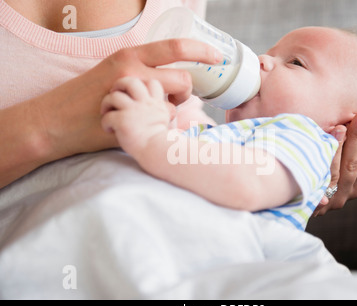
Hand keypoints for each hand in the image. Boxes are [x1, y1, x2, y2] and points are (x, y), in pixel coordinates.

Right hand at [37, 39, 221, 159]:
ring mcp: (133, 97)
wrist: (55, 120)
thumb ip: (142, 71)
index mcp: (130, 55)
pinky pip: (161, 122)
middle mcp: (134, 71)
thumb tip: (173, 80)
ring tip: (152, 111)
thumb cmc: (85, 95)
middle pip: (184, 79)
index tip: (218, 56)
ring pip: (176, 103)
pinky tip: (142, 123)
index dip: (202, 51)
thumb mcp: (114, 70)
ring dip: (172, 108)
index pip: (176, 47)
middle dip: (187, 90)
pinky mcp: (131, 120)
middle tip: (176, 97)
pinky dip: (159, 123)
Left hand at [101, 77, 171, 154]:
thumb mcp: (164, 120)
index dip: (141, 85)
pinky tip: (109, 129)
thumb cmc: (160, 141)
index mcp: (156, 102)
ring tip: (107, 112)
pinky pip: (107, 116)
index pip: (151, 82)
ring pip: (115, 95)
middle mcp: (145, 103)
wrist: (158, 152)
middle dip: (119, 85)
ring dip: (107, 103)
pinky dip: (105, 122)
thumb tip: (163, 107)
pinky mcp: (123, 121)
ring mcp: (134, 111)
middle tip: (115, 94)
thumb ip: (160, 109)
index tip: (135, 96)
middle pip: (131, 81)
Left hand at [314, 113, 356, 215]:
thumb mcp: (339, 177)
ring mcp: (328, 198)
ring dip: (343, 146)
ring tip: (344, 125)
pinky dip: (326, 156)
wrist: (288, 198)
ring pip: (340, 170)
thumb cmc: (317, 181)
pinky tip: (326, 140)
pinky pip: (321, 175)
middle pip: (356, 163)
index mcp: (355, 188)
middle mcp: (344, 195)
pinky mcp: (313, 197)